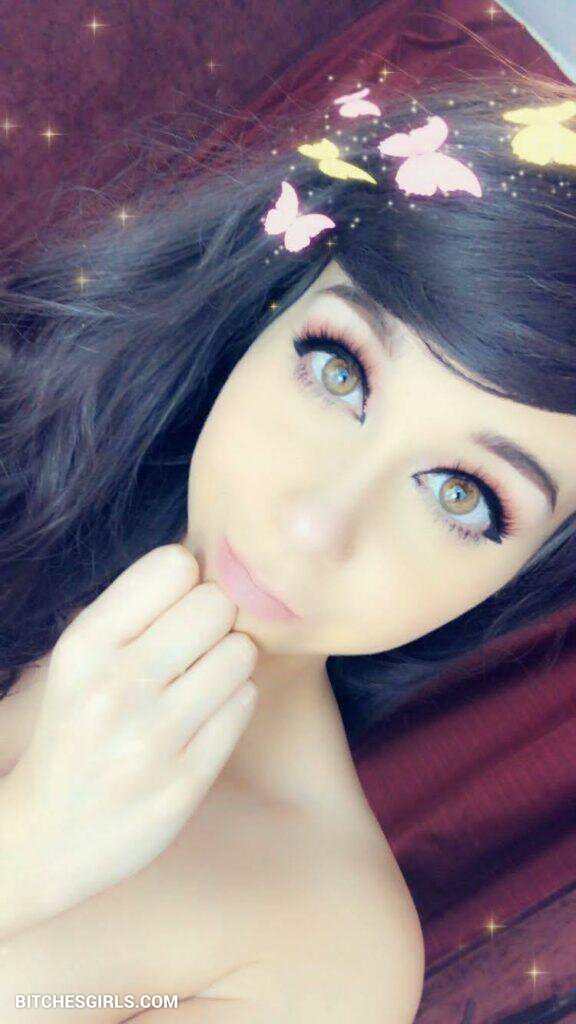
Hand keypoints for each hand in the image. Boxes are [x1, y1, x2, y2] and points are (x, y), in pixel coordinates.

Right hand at [4, 544, 257, 929]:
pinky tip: (206, 718)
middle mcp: (116, 686)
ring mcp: (152, 737)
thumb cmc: (78, 726)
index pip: (174, 564)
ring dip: (230, 662)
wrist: (48, 834)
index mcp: (85, 645)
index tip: (177, 608)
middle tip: (197, 647)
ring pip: (240, 652)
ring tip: (202, 683)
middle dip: (216, 620)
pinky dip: (234, 702)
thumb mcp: (82, 659)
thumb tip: (211, 561)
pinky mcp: (185, 780)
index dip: (188, 582)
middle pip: (216, 603)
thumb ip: (139, 609)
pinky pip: (245, 703)